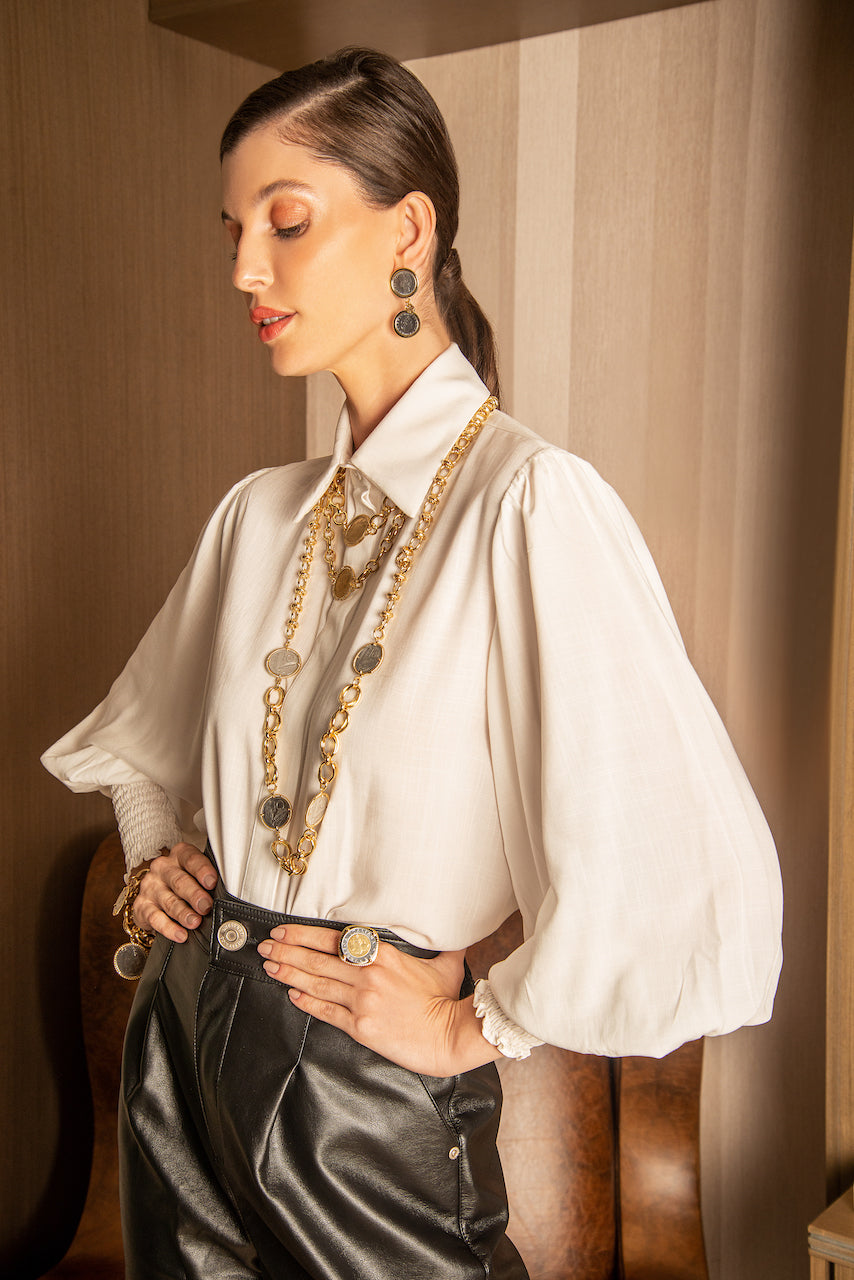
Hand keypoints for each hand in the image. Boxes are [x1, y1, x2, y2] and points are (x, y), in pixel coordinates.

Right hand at [132, 841, 217, 942]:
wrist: (156, 897)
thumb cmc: (186, 884)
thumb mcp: (197, 876)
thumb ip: (209, 882)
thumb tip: (228, 898)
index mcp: (179, 855)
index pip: (191, 859)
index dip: (202, 870)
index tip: (212, 882)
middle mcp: (162, 868)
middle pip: (179, 881)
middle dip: (194, 895)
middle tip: (206, 907)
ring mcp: (150, 887)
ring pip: (169, 901)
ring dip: (183, 913)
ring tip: (195, 922)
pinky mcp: (142, 906)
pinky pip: (155, 918)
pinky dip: (169, 928)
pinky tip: (180, 934)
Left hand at [256, 923, 501, 1075]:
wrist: (448, 1036)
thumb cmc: (446, 999)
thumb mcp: (444, 962)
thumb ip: (440, 943)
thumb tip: (450, 929)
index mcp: (383, 955)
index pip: (334, 939)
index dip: (304, 935)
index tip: (284, 931)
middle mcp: (368, 976)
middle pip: (318, 960)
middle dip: (288, 951)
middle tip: (266, 946)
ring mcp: (362, 1002)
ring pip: (317, 984)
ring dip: (290, 974)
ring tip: (271, 966)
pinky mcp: (360, 1027)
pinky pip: (327, 1012)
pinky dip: (307, 1002)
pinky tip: (293, 994)